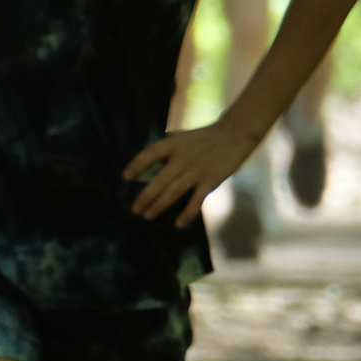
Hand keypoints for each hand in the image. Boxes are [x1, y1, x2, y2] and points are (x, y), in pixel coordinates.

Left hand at [122, 117, 264, 227]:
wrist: (234, 135)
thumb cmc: (204, 138)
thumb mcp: (182, 138)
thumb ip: (167, 151)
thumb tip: (148, 167)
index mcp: (173, 144)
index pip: (149, 154)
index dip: (136, 165)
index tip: (126, 177)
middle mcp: (182, 158)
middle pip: (159, 181)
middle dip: (145, 197)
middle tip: (134, 210)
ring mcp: (196, 171)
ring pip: (173, 192)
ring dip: (159, 206)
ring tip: (147, 216)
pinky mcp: (210, 182)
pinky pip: (195, 201)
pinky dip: (187, 214)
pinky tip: (178, 224)